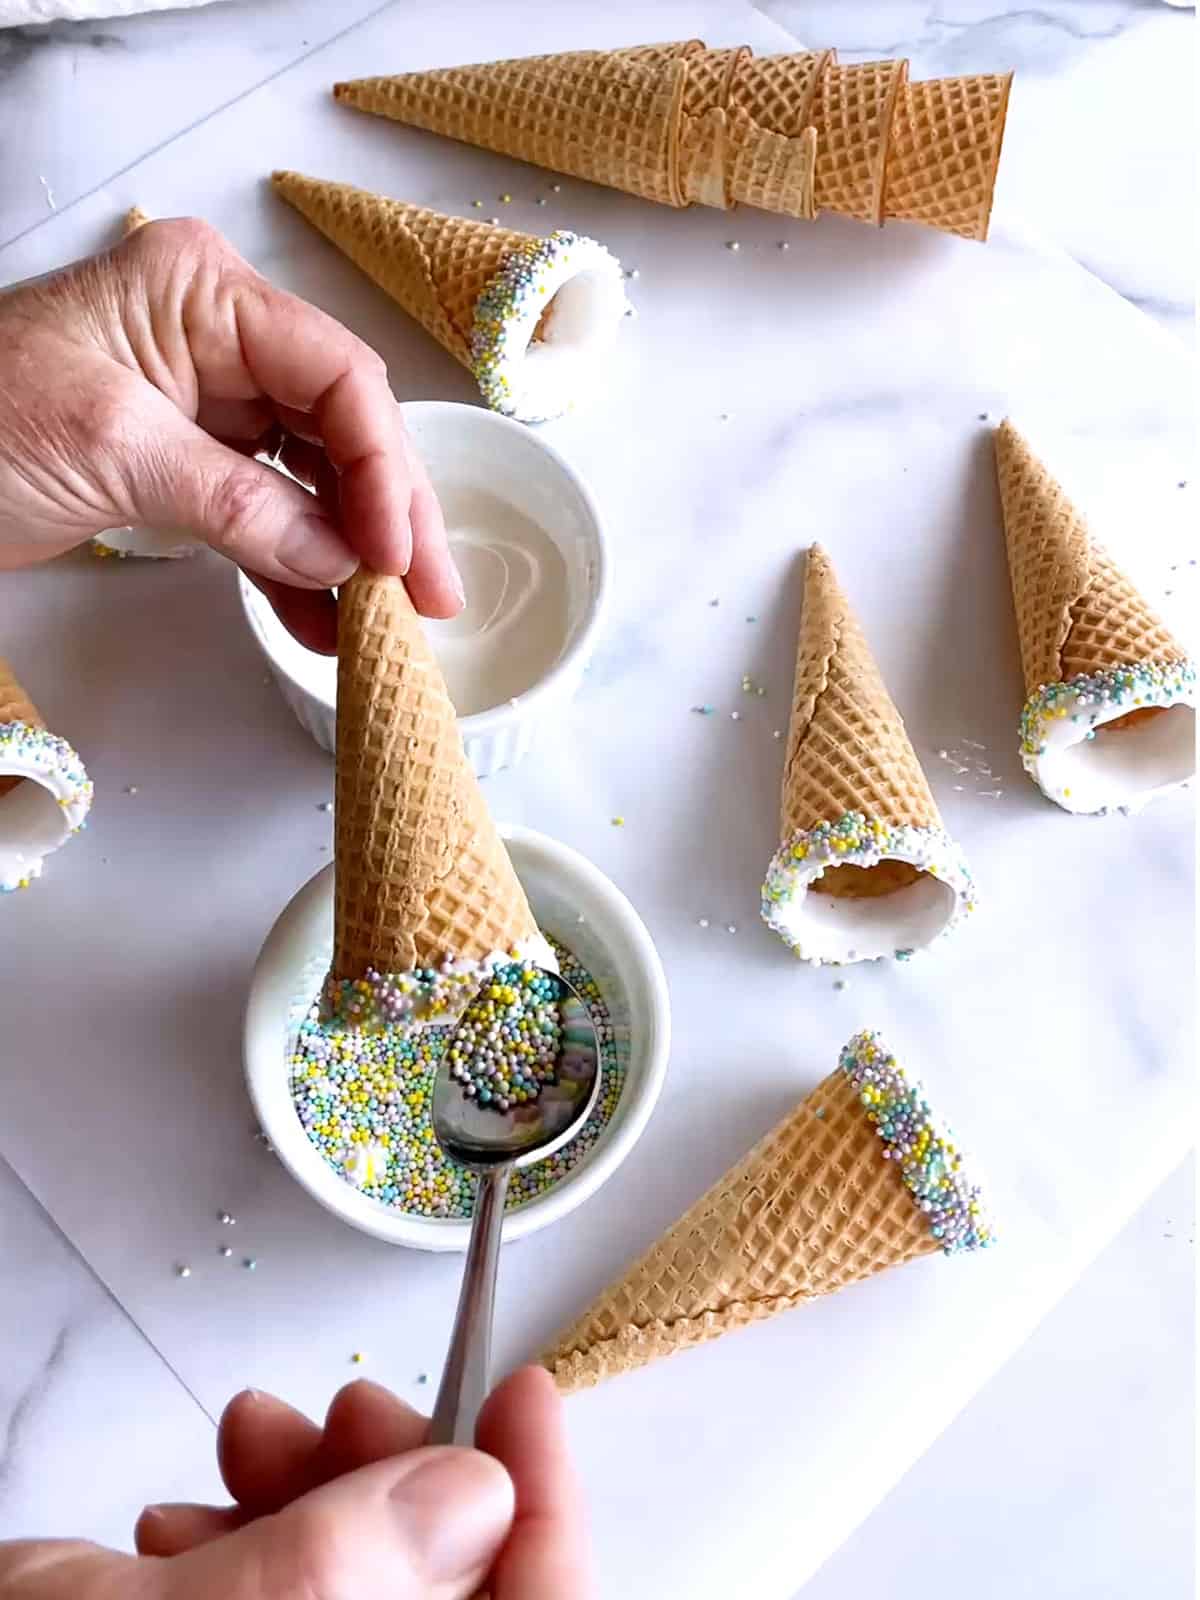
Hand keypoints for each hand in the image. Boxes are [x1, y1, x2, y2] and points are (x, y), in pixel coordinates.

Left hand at [0, 217, 462, 651]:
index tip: (391, 551)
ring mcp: (210, 405)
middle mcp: (222, 340)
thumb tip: (340, 560)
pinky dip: (297, 571)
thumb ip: (237, 503)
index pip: (336, 375)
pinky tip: (326, 623)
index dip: (380, 466)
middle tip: (429, 596)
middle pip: (344, 427)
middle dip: (391, 514)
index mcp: (205, 294)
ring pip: (317, 478)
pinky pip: (267, 517)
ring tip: (388, 625)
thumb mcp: (111, 448)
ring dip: (354, 553)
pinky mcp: (190, 465)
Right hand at [0, 1366, 590, 1599]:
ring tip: (249, 1441)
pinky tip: (183, 1522)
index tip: (522, 1399)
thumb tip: (476, 1497)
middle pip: (449, 1595)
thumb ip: (336, 1575)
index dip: (547, 1513)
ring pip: (365, 1590)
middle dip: (407, 1480)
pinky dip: (251, 1547)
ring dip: (320, 1499)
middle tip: (353, 1407)